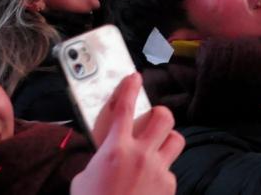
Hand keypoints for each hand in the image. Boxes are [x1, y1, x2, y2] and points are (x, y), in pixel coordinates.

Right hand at [75, 74, 181, 194]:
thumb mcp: (85, 178)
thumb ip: (100, 159)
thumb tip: (108, 155)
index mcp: (115, 149)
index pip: (124, 107)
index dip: (130, 87)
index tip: (134, 77)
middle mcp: (141, 155)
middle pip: (163, 117)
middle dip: (158, 114)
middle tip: (151, 119)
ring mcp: (158, 170)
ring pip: (176, 140)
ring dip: (167, 141)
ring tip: (155, 149)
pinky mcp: (168, 187)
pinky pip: (170, 171)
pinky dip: (161, 174)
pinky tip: (148, 185)